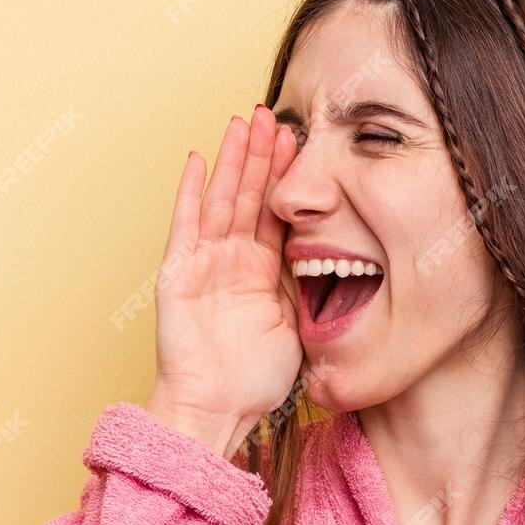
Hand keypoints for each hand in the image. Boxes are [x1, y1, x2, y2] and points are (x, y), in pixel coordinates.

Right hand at [148, 105, 301, 455]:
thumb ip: (310, 291)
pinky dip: (190, 192)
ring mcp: (204, 264)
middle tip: (274, 115)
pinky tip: (197, 159)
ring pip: (222, 200)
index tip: (300, 141)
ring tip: (243, 122)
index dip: (286, 177)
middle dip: (261, 155)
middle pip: (249, 196)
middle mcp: (233, 261)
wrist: (218, 410)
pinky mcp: (179, 274)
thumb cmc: (255, 381)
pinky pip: (185, 226)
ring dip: (232, 161)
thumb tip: (345, 265)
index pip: (276, 213)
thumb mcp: (299, 327)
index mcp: (263, 272)